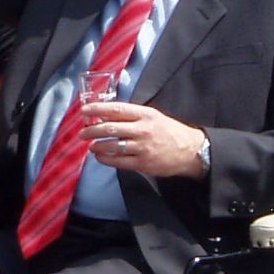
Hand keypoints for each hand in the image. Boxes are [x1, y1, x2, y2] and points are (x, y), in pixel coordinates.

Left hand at [80, 103, 205, 179]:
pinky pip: (118, 161)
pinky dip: (105, 159)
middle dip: (92, 131)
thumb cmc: (169, 131)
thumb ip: (132, 116)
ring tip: (91, 146)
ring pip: (112, 146)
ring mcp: (142, 148)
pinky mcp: (143, 163)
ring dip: (97, 146)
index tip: (84, 111)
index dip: (98, 109)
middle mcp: (143, 130)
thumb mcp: (153, 117)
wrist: (190, 151)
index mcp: (145, 115)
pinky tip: (100, 157)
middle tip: (83, 133)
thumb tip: (105, 116)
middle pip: (110, 129)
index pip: (116, 110)